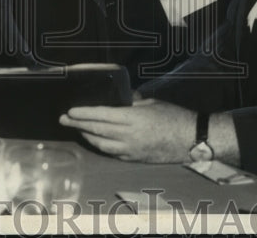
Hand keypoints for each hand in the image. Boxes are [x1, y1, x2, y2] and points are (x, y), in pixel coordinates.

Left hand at [59, 98, 194, 162]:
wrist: (192, 139)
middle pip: (96, 130)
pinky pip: (112, 153)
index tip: (70, 111)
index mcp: (132, 118)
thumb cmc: (175, 117)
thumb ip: (133, 101)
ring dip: (87, 136)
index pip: (101, 115)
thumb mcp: (152, 102)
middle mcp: (128, 136)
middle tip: (64, 120)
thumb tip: (120, 98)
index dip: (83, 114)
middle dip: (78, 124)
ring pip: (101, 144)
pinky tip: (96, 141)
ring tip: (77, 129)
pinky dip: (101, 146)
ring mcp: (130, 150)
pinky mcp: (135, 159)